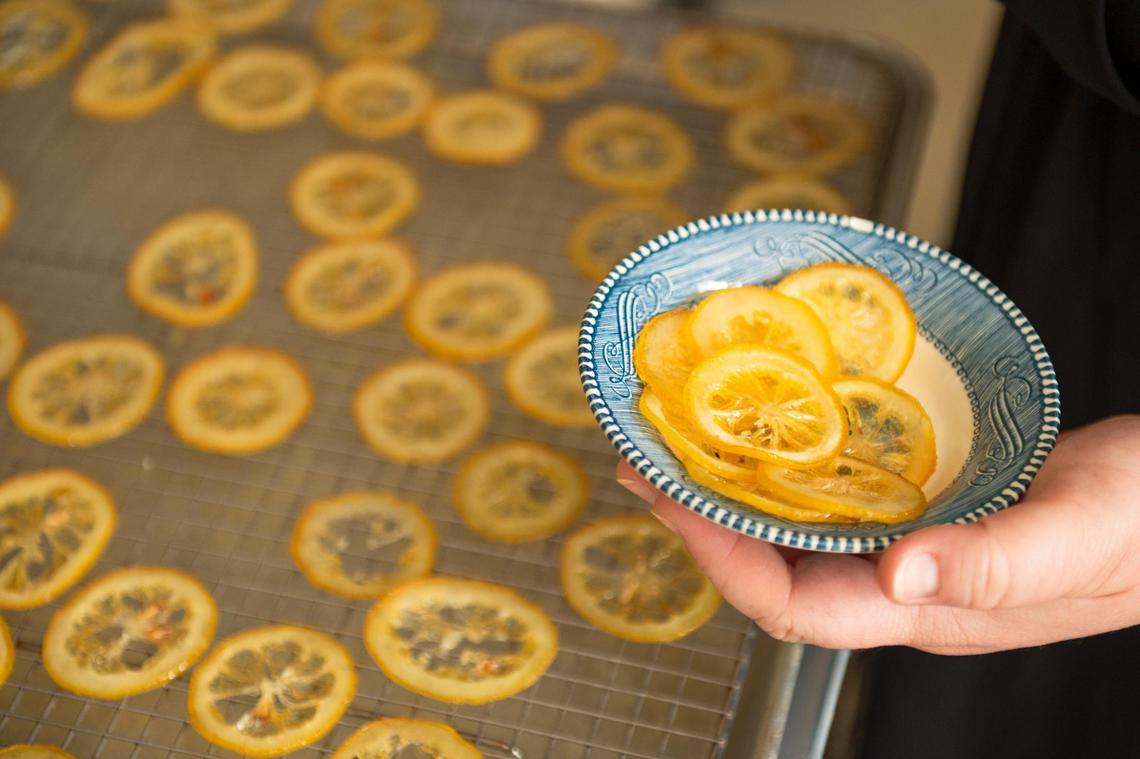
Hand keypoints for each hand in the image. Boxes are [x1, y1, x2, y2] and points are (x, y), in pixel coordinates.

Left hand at [616, 415, 1139, 653]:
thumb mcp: (1084, 533)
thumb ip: (998, 563)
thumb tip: (898, 578)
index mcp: (927, 611)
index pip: (792, 607)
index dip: (720, 560)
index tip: (670, 501)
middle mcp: (903, 588)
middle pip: (774, 571)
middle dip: (702, 523)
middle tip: (648, 462)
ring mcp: (912, 551)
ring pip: (799, 536)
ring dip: (736, 496)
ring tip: (684, 446)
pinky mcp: (926, 511)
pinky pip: (837, 500)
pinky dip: (790, 472)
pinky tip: (773, 435)